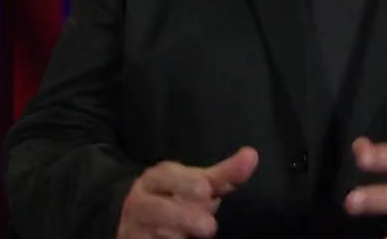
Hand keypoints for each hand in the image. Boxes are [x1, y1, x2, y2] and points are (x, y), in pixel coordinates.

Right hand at [117, 147, 258, 238]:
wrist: (137, 220)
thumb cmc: (176, 197)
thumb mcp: (198, 183)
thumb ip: (224, 174)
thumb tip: (251, 155)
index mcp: (156, 178)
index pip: (167, 177)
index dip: (186, 184)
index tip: (205, 190)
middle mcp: (140, 202)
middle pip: (158, 209)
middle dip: (184, 217)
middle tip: (208, 226)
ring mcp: (134, 227)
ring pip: (153, 233)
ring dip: (176, 236)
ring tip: (193, 236)